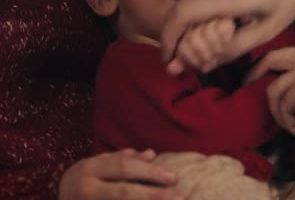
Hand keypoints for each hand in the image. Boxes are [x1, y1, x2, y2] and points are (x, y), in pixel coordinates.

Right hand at [58, 149, 181, 199]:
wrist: (59, 198)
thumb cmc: (86, 180)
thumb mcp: (100, 165)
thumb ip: (124, 159)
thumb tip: (151, 154)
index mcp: (89, 169)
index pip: (124, 169)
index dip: (150, 172)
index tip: (174, 177)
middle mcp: (85, 190)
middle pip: (124, 193)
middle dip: (153, 195)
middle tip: (180, 196)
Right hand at [161, 0, 294, 68]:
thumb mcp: (268, 30)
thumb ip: (234, 48)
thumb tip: (207, 64)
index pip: (179, 17)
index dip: (168, 40)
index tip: (169, 60)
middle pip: (182, 11)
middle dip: (180, 37)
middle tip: (189, 57)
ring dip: (192, 21)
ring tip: (208, 37)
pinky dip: (201, 5)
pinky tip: (217, 16)